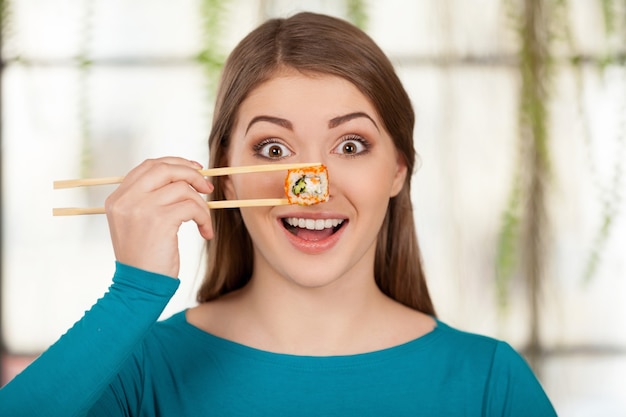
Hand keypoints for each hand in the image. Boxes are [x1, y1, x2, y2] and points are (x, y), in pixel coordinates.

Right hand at [105, 157, 213, 277]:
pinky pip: (192, 207)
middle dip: (191, 173)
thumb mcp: (138, 223)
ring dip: (201, 204)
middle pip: (164, 168)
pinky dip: (204, 218)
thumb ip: (150, 198)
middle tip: (207, 187)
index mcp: (118, 198)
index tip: (195, 169)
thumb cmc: (145, 257)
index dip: (175, 163)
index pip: (149, 166)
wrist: (140, 286)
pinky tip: (205, 232)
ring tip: (203, 221)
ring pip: (182, 188)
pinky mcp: (159, 220)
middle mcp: (126, 199)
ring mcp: (141, 208)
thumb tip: (185, 175)